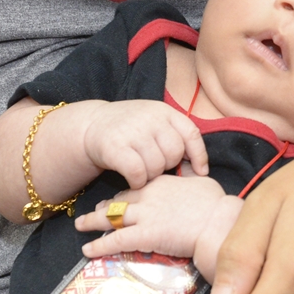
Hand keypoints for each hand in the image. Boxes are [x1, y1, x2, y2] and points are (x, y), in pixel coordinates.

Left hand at [74, 175, 230, 261]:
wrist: (217, 223)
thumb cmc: (216, 205)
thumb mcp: (202, 183)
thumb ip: (190, 180)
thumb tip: (193, 175)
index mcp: (161, 183)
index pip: (135, 187)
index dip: (124, 195)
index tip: (117, 198)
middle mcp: (147, 196)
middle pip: (119, 201)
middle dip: (104, 207)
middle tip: (94, 211)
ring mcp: (144, 216)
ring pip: (111, 218)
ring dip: (93, 222)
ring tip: (80, 225)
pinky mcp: (143, 235)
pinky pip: (115, 241)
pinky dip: (99, 246)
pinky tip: (88, 250)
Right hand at [82, 101, 208, 189]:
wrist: (92, 124)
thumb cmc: (131, 130)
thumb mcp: (155, 122)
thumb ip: (176, 137)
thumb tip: (201, 170)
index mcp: (164, 111)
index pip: (191, 134)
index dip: (199, 156)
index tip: (200, 172)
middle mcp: (150, 118)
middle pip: (174, 154)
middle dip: (167, 166)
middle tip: (154, 165)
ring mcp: (132, 131)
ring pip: (156, 166)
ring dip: (151, 176)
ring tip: (142, 170)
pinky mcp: (115, 147)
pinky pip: (138, 173)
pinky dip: (138, 182)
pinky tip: (133, 179)